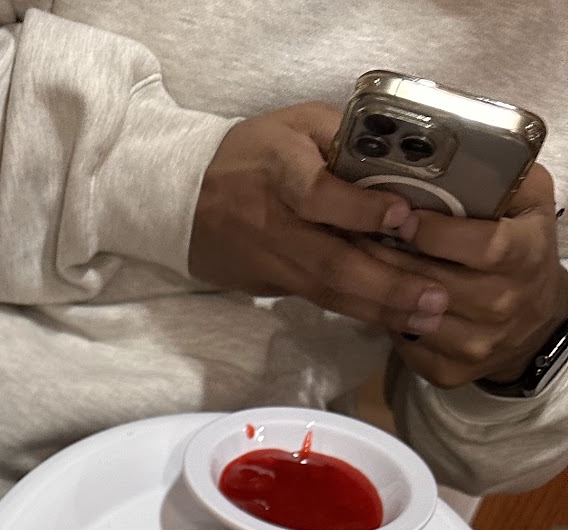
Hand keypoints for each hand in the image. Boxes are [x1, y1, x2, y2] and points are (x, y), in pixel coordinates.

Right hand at [190, 104, 450, 334]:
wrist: (182, 200)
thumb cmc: (250, 153)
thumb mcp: (294, 122)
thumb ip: (342, 133)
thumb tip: (398, 155)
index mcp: (280, 171)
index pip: (317, 195)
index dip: (358, 210)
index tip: (402, 215)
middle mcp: (275, 224)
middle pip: (332, 261)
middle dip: (387, 282)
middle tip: (436, 297)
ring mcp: (273, 261)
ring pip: (330, 290)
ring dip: (381, 308)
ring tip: (427, 317)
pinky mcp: (273, 284)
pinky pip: (322, 298)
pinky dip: (361, 310)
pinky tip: (398, 319)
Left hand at [374, 166, 567, 386]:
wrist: (534, 319)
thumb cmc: (523, 245)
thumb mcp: (529, 202)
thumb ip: (506, 175)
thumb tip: (462, 148)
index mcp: (526, 255)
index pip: (483, 246)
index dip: (438, 233)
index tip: (402, 217)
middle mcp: (505, 305)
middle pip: (437, 284)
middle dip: (392, 258)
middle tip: (356, 235)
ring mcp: (477, 345)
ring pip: (415, 318)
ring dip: (381, 290)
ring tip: (355, 263)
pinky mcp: (451, 372)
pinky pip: (407, 347)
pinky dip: (387, 322)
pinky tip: (374, 298)